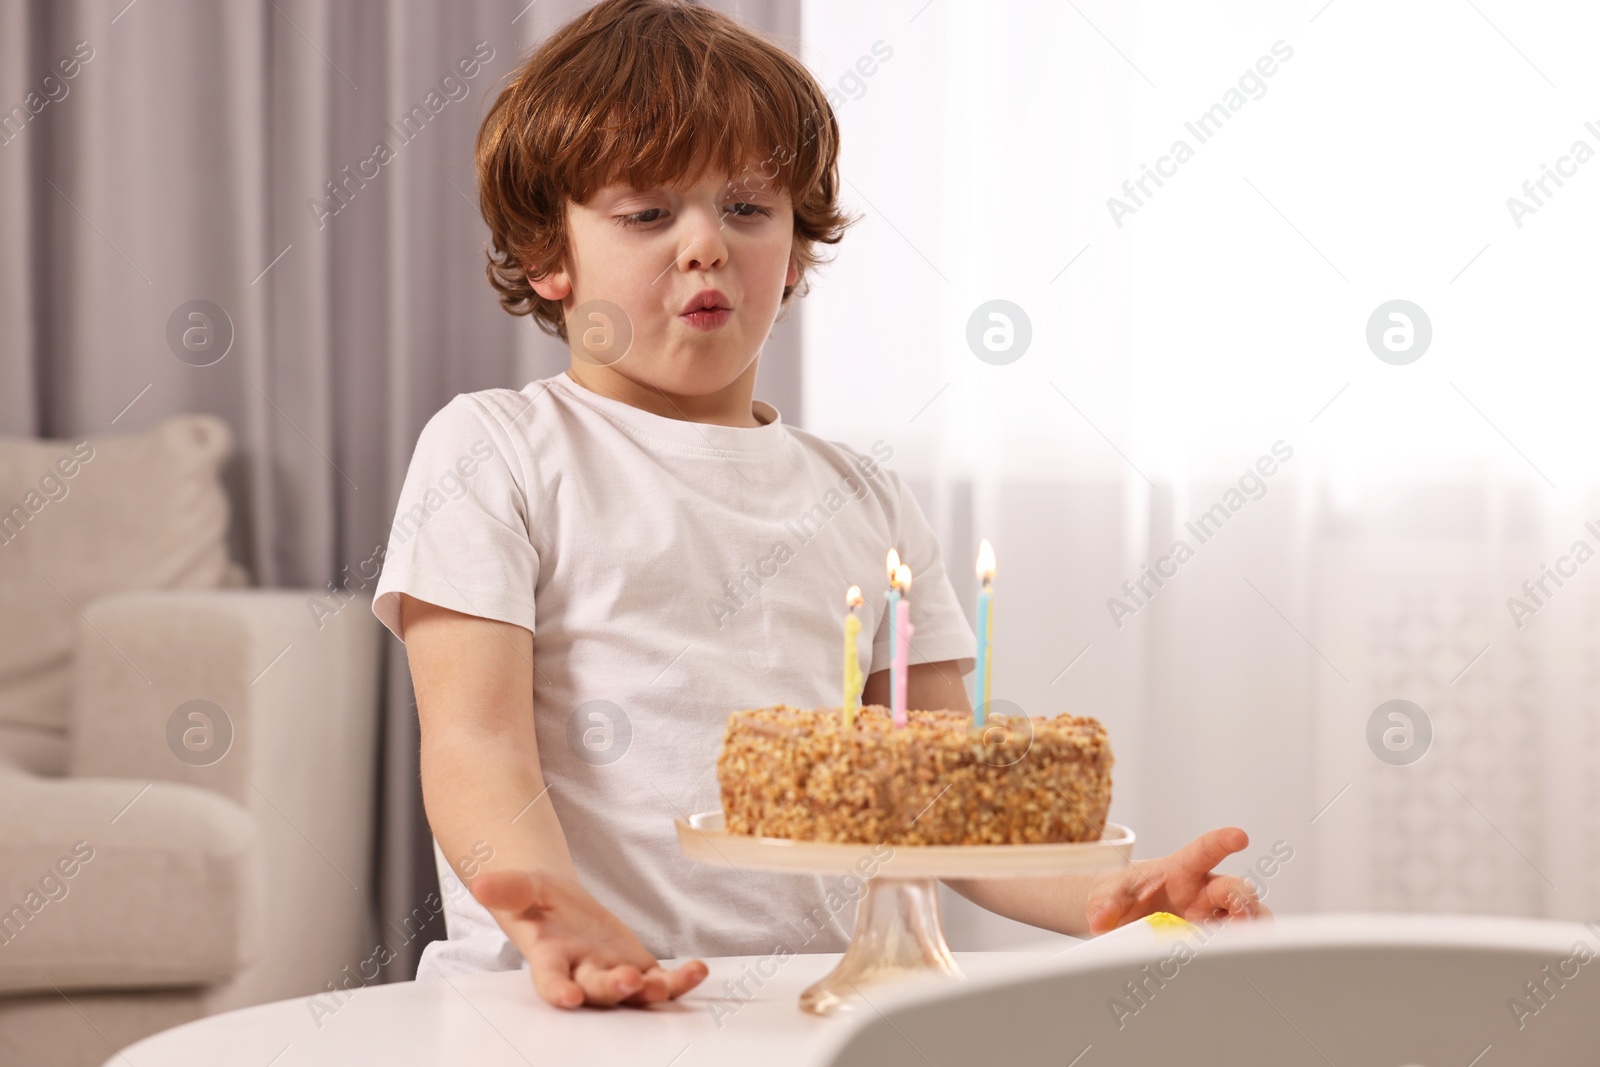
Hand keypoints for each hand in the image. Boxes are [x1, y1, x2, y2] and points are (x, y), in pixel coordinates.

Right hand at [469, 869, 708, 1008]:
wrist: (562, 908)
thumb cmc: (539, 902)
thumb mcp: (525, 886)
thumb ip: (507, 888)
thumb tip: (479, 884)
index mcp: (550, 957)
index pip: (550, 978)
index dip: (558, 989)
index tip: (567, 997)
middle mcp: (582, 973)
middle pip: (597, 987)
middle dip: (612, 988)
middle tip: (628, 982)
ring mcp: (613, 975)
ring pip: (633, 992)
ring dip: (651, 991)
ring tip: (666, 983)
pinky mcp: (639, 971)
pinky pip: (662, 982)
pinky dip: (680, 981)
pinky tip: (698, 970)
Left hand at [1084, 827, 1272, 935]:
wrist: (1127, 915)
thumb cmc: (1127, 894)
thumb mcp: (1110, 893)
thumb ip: (1105, 903)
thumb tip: (1100, 920)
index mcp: (1183, 869)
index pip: (1204, 851)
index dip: (1222, 842)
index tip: (1240, 836)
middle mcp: (1206, 891)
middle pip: (1236, 888)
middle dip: (1243, 899)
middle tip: (1240, 914)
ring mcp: (1215, 916)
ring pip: (1251, 917)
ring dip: (1253, 928)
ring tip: (1245, 942)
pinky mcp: (1217, 939)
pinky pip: (1240, 943)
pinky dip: (1243, 950)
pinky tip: (1236, 960)